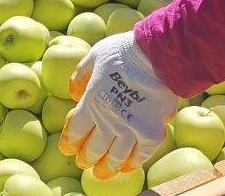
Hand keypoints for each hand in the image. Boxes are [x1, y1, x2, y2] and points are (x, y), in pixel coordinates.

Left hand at [60, 32, 177, 177]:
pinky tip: (128, 167)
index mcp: (91, 103)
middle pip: (93, 147)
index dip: (70, 142)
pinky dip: (133, 163)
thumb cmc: (124, 52)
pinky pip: (141, 155)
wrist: (157, 56)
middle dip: (86, 157)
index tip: (67, 149)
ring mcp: (130, 130)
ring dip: (107, 167)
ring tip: (101, 173)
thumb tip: (72, 92)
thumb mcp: (94, 56)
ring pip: (115, 157)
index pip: (75, 130)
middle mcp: (108, 121)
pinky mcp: (151, 133)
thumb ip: (81, 75)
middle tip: (83, 163)